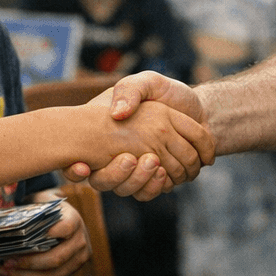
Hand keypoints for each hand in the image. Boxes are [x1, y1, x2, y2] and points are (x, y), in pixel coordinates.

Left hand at [0, 199, 89, 275]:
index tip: (26, 240)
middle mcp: (80, 241)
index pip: (65, 228)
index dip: (49, 235)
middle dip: (28, 263)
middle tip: (7, 262)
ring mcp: (78, 258)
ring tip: (5, 271)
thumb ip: (32, 218)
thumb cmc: (47, 212)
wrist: (62, 217)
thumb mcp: (43, 206)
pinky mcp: (70, 271)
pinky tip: (12, 275)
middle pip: (55, 259)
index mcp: (74, 220)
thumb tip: (8, 232)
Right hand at [63, 73, 210, 198]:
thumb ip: (130, 91)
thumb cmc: (170, 94)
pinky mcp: (154, 179)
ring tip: (154, 163)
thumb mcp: (148, 83)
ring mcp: (136, 169)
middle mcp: (117, 154)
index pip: (79, 161)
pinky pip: (147, 193)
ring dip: (139, 180)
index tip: (80, 167)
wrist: (202, 111)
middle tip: (131, 158)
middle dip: (115, 174)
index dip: (73, 170)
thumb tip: (116, 114)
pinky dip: (156, 186)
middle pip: (102, 180)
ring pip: (126, 189)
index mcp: (107, 134)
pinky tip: (164, 174)